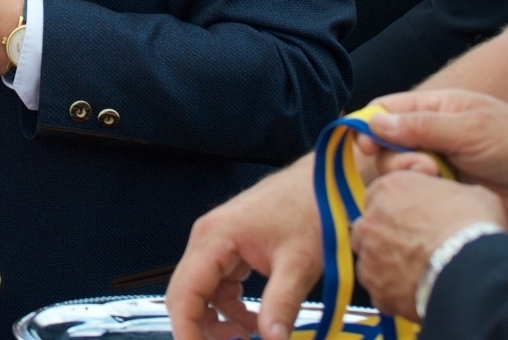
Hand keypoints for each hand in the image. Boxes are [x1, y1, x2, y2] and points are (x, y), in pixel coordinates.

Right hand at [167, 157, 323, 339]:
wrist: (322, 182)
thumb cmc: (310, 210)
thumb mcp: (299, 263)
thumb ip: (281, 306)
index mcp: (214, 238)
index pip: (184, 295)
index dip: (186, 332)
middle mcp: (207, 239)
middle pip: (185, 295)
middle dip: (200, 330)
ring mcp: (217, 243)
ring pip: (201, 293)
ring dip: (217, 322)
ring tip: (247, 338)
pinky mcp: (230, 248)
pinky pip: (218, 286)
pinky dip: (230, 309)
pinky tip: (253, 321)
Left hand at [351, 172, 507, 320]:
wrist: (472, 268)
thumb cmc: (473, 226)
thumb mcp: (472, 194)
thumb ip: (452, 194)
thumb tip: (460, 202)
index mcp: (389, 189)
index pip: (381, 195)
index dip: (398, 208)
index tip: (413, 220)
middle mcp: (371, 219)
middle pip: (369, 226)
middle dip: (385, 236)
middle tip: (412, 248)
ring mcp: (370, 254)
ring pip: (370, 258)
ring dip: (386, 264)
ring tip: (415, 273)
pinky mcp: (376, 286)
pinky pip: (379, 288)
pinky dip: (393, 291)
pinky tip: (416, 291)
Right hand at [361, 90, 507, 246]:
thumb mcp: (468, 127)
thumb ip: (420, 126)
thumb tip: (373, 122)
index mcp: (435, 109)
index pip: (387, 109)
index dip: (368, 124)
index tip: (363, 144)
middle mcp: (429, 136)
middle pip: (385, 144)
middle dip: (394, 156)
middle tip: (421, 165)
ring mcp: (435, 166)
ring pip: (397, 172)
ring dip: (410, 176)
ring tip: (438, 180)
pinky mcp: (442, 195)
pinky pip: (415, 195)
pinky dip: (420, 197)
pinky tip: (439, 197)